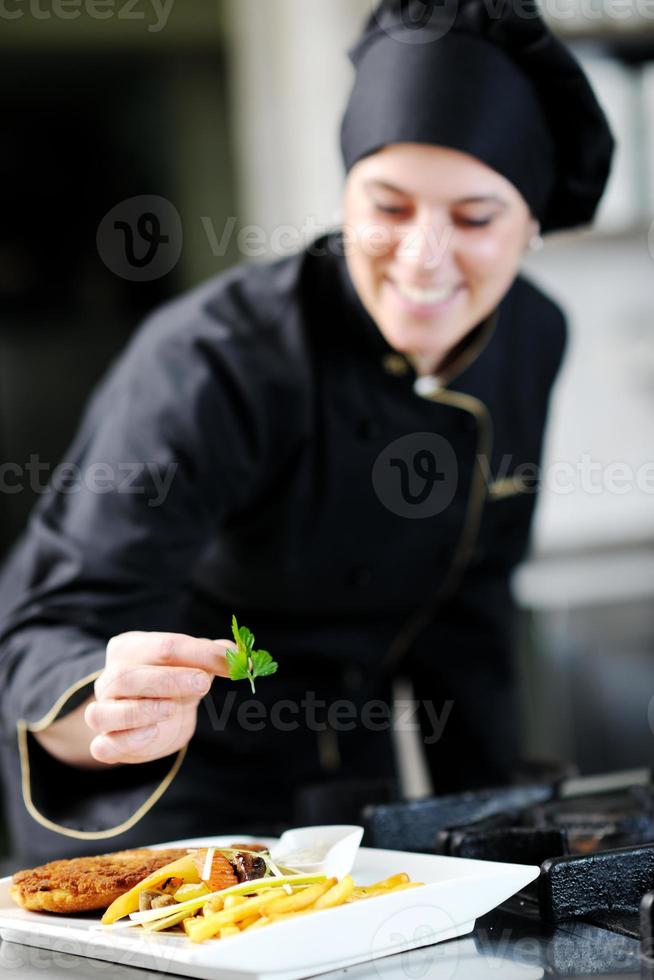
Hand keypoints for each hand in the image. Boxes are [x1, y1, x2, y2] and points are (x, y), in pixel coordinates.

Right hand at [85, 631, 231, 764]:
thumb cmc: (174, 681)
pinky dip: (127, 740)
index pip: (163, 646)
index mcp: (130, 649)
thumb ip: (215, 657)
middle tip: (203, 684)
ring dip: (139, 711)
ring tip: (171, 709)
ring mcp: (103, 712)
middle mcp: (110, 679)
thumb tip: (239, 656)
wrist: (155, 716)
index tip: (229, 661)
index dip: (199, 653)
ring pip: (103, 712)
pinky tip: (152, 733)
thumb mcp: (194, 663)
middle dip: (169, 680)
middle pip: (128, 676)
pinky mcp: (107, 744)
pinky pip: (104, 746)